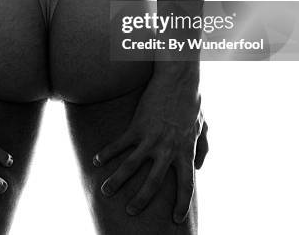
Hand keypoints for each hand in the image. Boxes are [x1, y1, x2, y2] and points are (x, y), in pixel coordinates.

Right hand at [93, 65, 207, 221]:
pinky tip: (96, 161)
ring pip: (132, 166)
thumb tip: (200, 168)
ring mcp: (151, 137)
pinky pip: (119, 144)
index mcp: (186, 151)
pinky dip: (107, 154)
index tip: (176, 219)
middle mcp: (168, 149)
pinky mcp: (137, 125)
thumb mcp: (201, 126)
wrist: (177, 79)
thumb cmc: (191, 102)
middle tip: (131, 212)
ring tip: (106, 192)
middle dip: (141, 200)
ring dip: (118, 181)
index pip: (187, 185)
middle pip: (154, 182)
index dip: (183, 205)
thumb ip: (203, 148)